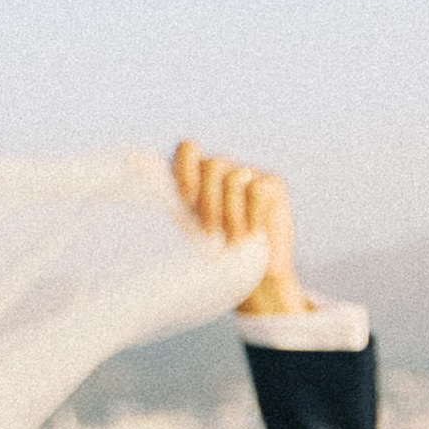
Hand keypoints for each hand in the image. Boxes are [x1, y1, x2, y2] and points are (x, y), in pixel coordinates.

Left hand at [172, 141, 315, 318]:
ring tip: (234, 241)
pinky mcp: (274, 184)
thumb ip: (174, 212)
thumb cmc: (217, 261)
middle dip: (209, 201)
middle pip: (212, 165)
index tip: (186, 199)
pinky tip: (253, 232)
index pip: (188, 150)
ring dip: (231, 212)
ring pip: (234, 178)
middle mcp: (223, 170)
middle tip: (210, 232)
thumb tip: (155, 200)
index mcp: (197, 176)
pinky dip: (253, 213)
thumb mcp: (189, 237)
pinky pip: (258, 189)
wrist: (259, 279)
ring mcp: (250, 174)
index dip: (186, 169)